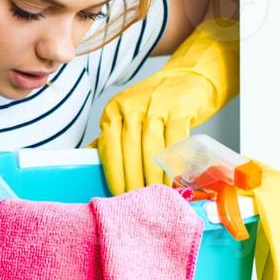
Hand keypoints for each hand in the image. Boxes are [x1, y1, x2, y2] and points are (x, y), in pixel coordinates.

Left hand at [87, 17, 238, 193]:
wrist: (190, 77)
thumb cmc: (157, 103)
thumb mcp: (129, 115)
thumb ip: (112, 139)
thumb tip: (89, 166)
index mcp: (115, 110)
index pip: (108, 145)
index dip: (113, 173)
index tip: (118, 195)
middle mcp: (132, 105)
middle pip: (128, 149)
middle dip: (132, 179)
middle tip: (138, 201)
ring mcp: (156, 105)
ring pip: (150, 147)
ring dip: (152, 175)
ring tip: (155, 195)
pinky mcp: (180, 108)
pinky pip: (175, 141)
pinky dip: (174, 162)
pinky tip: (175, 179)